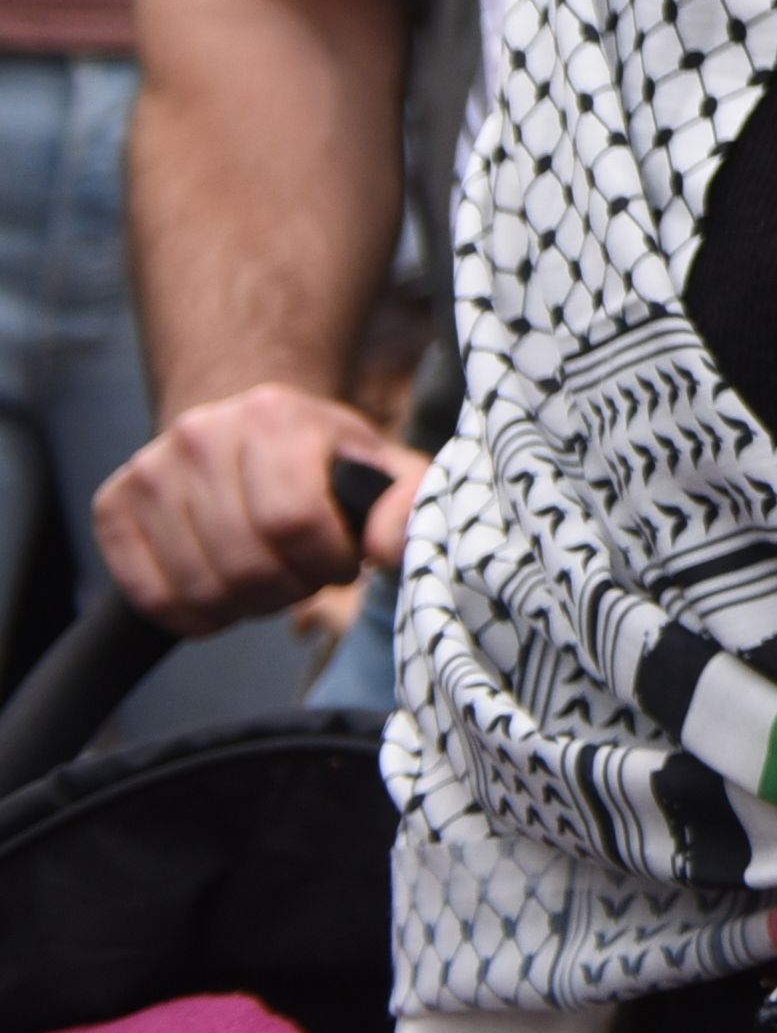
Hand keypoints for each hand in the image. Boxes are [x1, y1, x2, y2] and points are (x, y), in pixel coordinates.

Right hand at [94, 385, 418, 636]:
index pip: (294, 523)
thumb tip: (388, 549)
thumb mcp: (383, 467)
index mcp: (274, 415)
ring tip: (266, 579)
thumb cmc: (323, 461)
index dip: (326, 563)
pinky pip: (148, 596)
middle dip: (288, 590)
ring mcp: (150, 469)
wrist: (245, 429)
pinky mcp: (113, 505)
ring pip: (198, 587)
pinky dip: (192, 616)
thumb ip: (408, 503)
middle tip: (302, 576)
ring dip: (243, 606)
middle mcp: (202, 434)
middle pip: (246, 563)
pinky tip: (221, 597)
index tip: (339, 561)